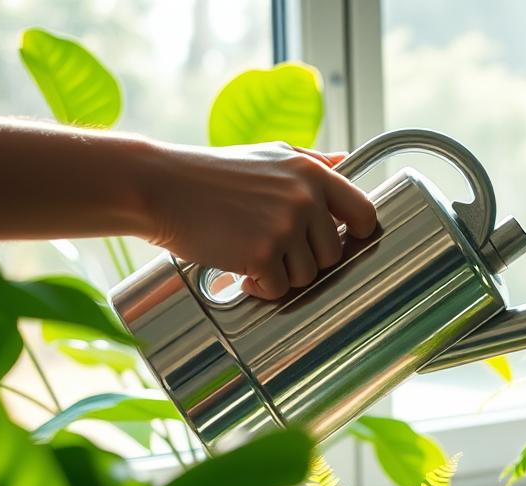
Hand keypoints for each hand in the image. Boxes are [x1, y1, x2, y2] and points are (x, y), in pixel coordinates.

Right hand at [143, 141, 376, 298]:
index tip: (342, 242)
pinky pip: (278, 289)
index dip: (359, 234)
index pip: (365, 212)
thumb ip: (311, 161)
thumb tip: (345, 162)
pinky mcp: (262, 253)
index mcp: (312, 173)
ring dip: (281, 274)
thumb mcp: (268, 155)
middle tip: (275, 249)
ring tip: (253, 255)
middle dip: (306, 259)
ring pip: (307, 275)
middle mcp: (305, 198)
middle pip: (333, 254)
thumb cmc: (212, 173)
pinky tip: (241, 270)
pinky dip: (259, 287)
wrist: (160, 186)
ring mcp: (285, 226)